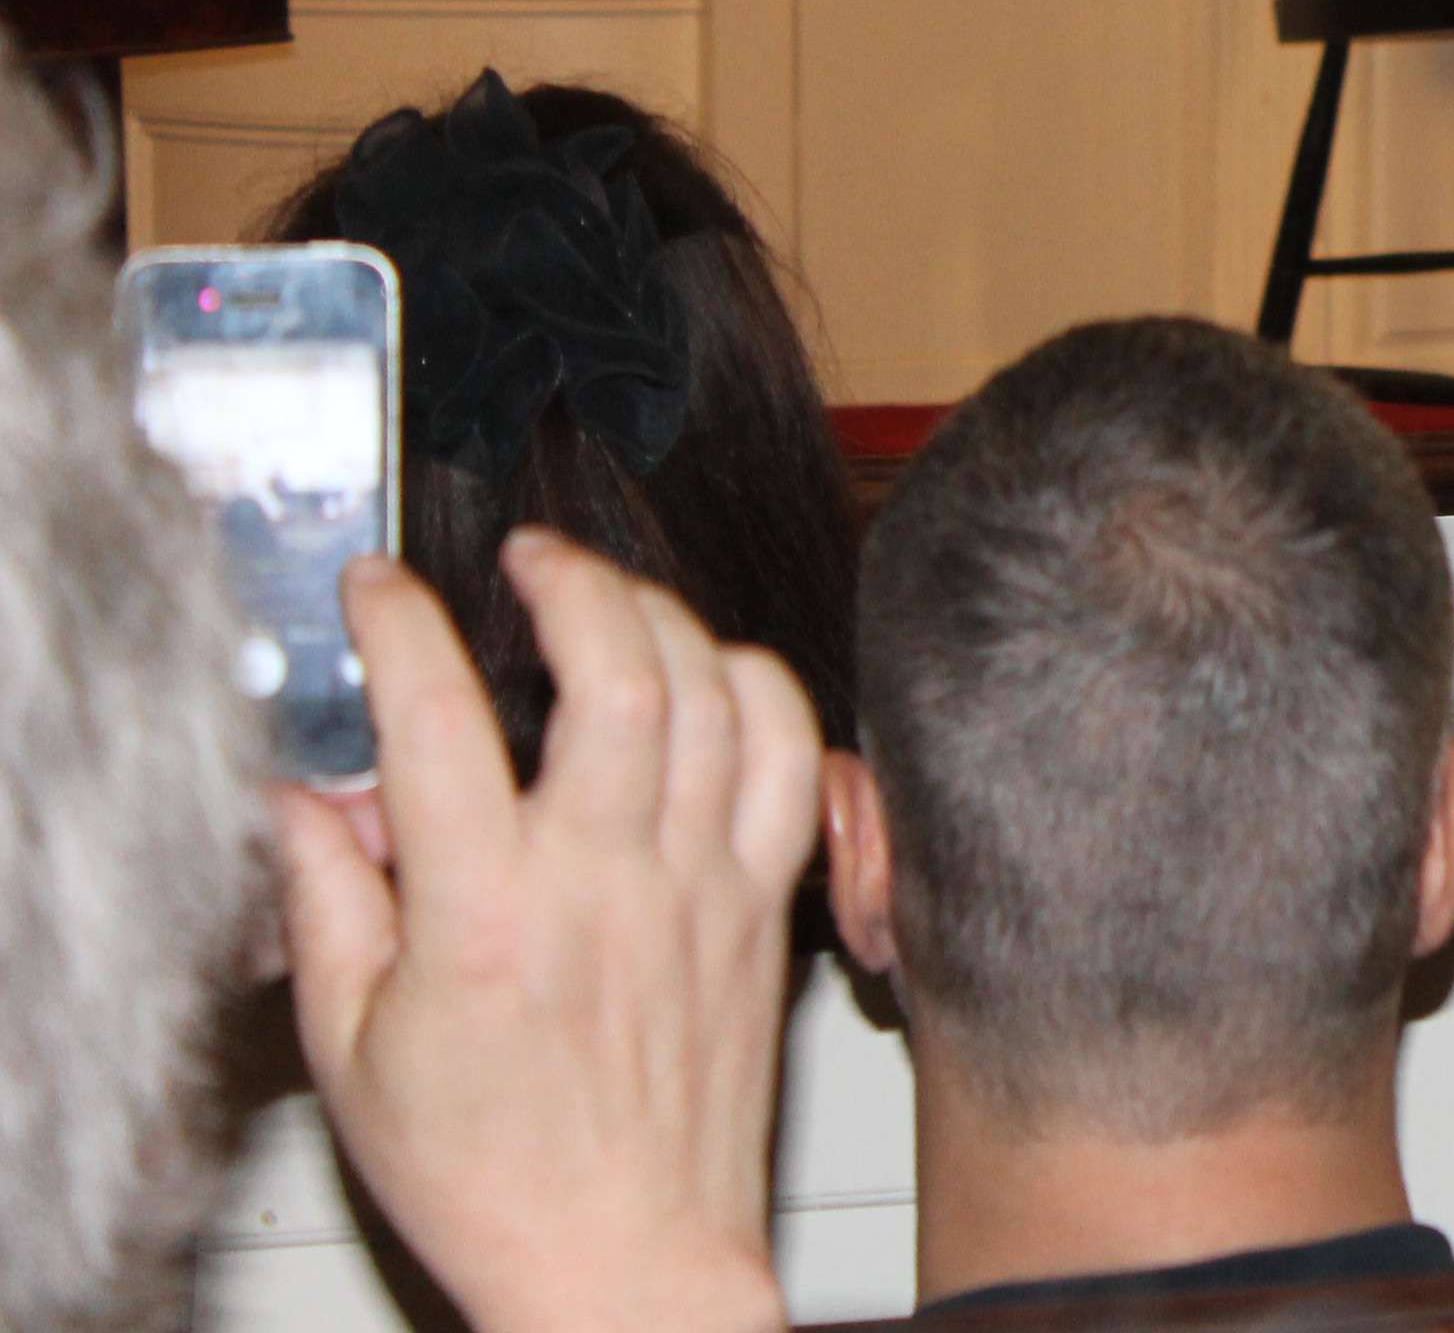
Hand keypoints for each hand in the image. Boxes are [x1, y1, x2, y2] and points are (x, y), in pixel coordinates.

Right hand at [275, 530, 814, 1332]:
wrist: (621, 1257)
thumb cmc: (492, 1174)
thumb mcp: (353, 1050)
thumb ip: (324, 907)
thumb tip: (298, 801)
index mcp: (486, 916)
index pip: (439, 721)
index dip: (403, 627)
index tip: (380, 590)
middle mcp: (608, 883)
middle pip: (619, 670)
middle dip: (570, 579)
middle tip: (528, 559)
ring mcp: (703, 886)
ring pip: (716, 694)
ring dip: (662, 615)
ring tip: (610, 597)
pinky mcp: (764, 906)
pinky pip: (792, 756)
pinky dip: (760, 688)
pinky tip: (715, 671)